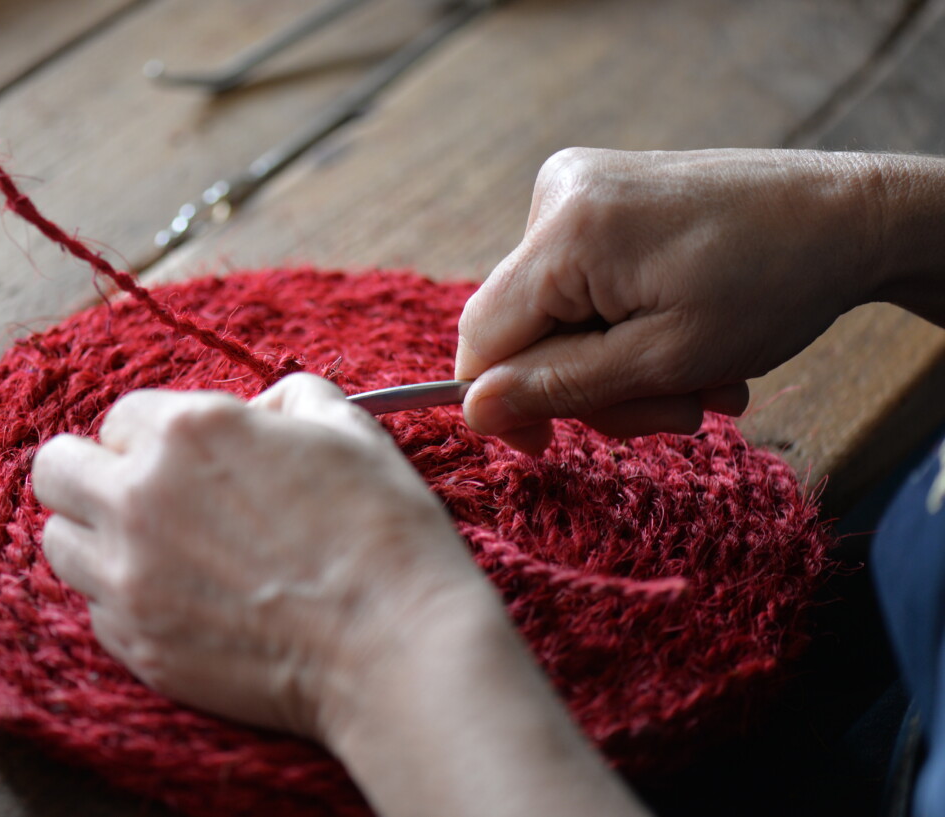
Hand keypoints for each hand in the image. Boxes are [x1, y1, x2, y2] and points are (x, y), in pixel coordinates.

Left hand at [32, 373, 494, 742]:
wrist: (391, 644)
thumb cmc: (379, 530)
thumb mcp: (347, 427)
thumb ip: (288, 397)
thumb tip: (260, 411)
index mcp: (188, 431)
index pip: (118, 417)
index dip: (154, 435)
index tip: (185, 459)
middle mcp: (139, 498)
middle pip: (55, 470)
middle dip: (91, 473)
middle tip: (140, 494)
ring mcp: (129, 577)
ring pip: (58, 542)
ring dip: (96, 537)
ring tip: (152, 550)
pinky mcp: (136, 644)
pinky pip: (94, 608)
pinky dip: (123, 600)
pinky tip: (178, 601)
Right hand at [455, 147, 883, 453]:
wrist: (848, 215)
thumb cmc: (773, 285)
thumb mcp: (667, 359)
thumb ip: (561, 387)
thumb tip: (474, 409)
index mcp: (566, 232)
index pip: (482, 337)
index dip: (503, 403)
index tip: (549, 447)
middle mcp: (558, 195)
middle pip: (524, 330)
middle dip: (594, 386)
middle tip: (678, 409)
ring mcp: (579, 189)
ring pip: (558, 317)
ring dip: (624, 365)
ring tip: (702, 378)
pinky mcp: (601, 195)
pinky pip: (583, 286)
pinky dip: (630, 327)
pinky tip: (689, 338)